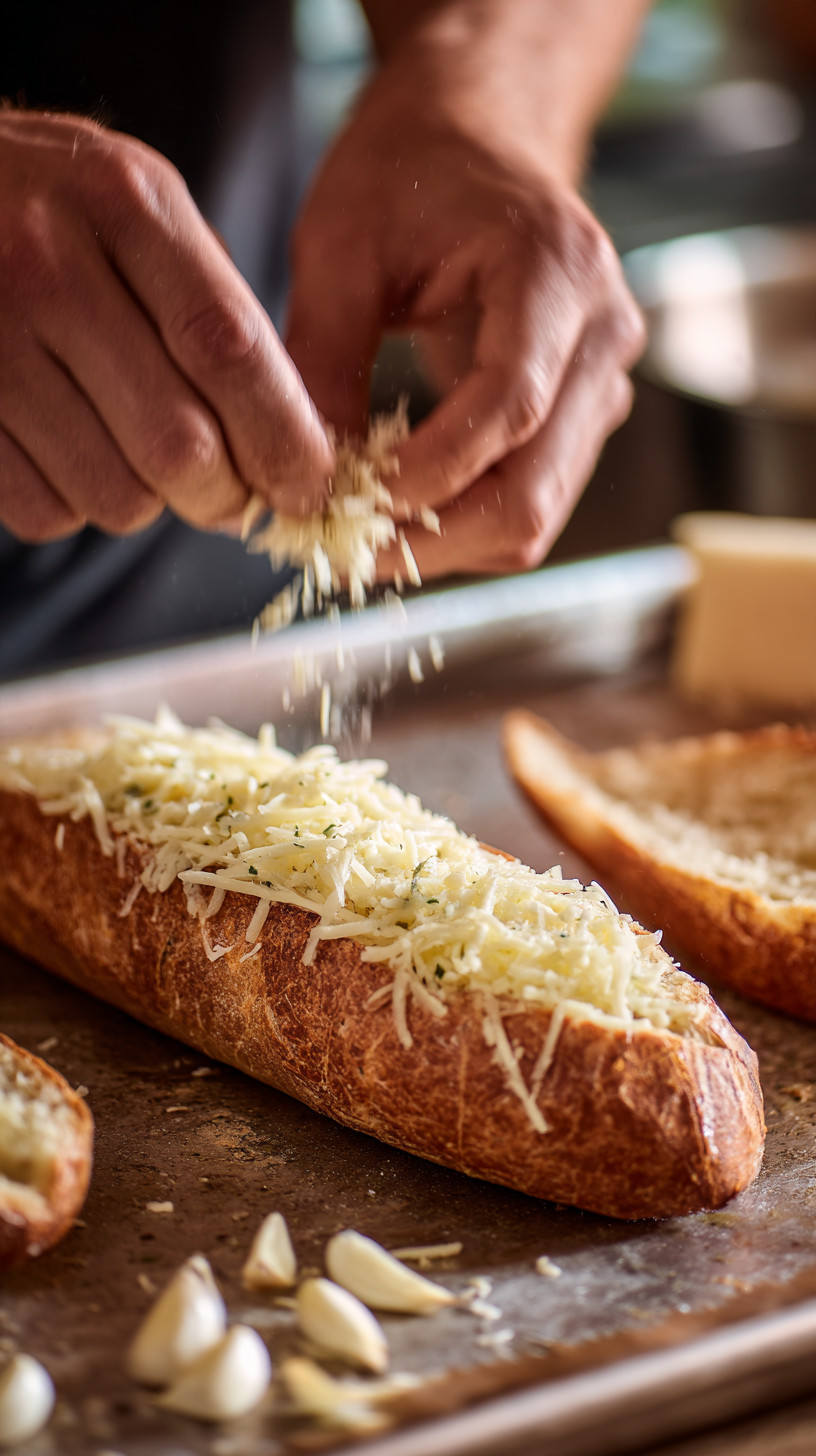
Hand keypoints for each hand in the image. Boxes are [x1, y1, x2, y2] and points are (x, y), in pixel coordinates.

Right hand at [0, 111, 333, 542]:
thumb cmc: (47, 208)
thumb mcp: (137, 207)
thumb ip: (214, 306)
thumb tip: (290, 445)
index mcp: (124, 202)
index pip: (228, 348)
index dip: (282, 437)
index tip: (306, 485)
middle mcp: (47, 261)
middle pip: (179, 444)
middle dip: (223, 495)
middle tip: (228, 495)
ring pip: (115, 493)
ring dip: (146, 502)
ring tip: (131, 451)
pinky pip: (43, 510)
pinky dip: (74, 506)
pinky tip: (68, 451)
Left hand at [286, 14, 644, 577]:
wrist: (479, 137)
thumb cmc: (411, 168)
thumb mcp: (341, 241)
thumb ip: (322, 353)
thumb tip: (301, 473)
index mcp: (555, 272)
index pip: (509, 408)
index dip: (430, 475)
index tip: (349, 505)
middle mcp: (602, 335)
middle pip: (536, 489)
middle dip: (436, 538)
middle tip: (346, 551)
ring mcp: (601, 382)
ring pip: (538, 514)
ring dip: (447, 542)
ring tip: (362, 535)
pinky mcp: (581, 415)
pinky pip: (531, 500)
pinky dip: (464, 524)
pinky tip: (399, 511)